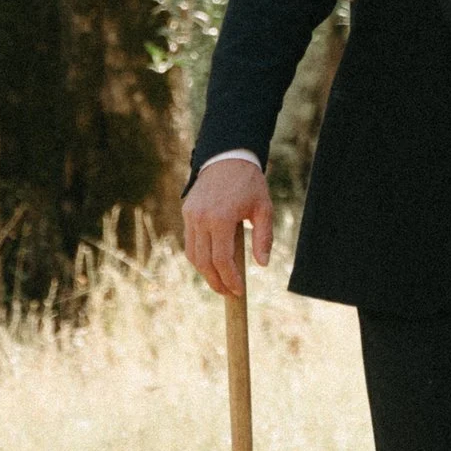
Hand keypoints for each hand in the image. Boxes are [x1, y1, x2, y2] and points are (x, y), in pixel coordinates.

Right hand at [184, 152, 272, 301]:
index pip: (221, 259)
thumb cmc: (250, 183)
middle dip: (215, 281)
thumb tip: (263, 264)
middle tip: (228, 293)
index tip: (239, 291)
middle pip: (204, 262)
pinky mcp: (186, 212)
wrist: (227, 157)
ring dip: (205, 271)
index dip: (229, 279)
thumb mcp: (264, 208)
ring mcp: (190, 216)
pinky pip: (190, 242)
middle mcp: (200, 219)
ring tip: (220, 282)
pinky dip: (199, 256)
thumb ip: (263, 237)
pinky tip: (212, 264)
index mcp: (220, 218)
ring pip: (193, 254)